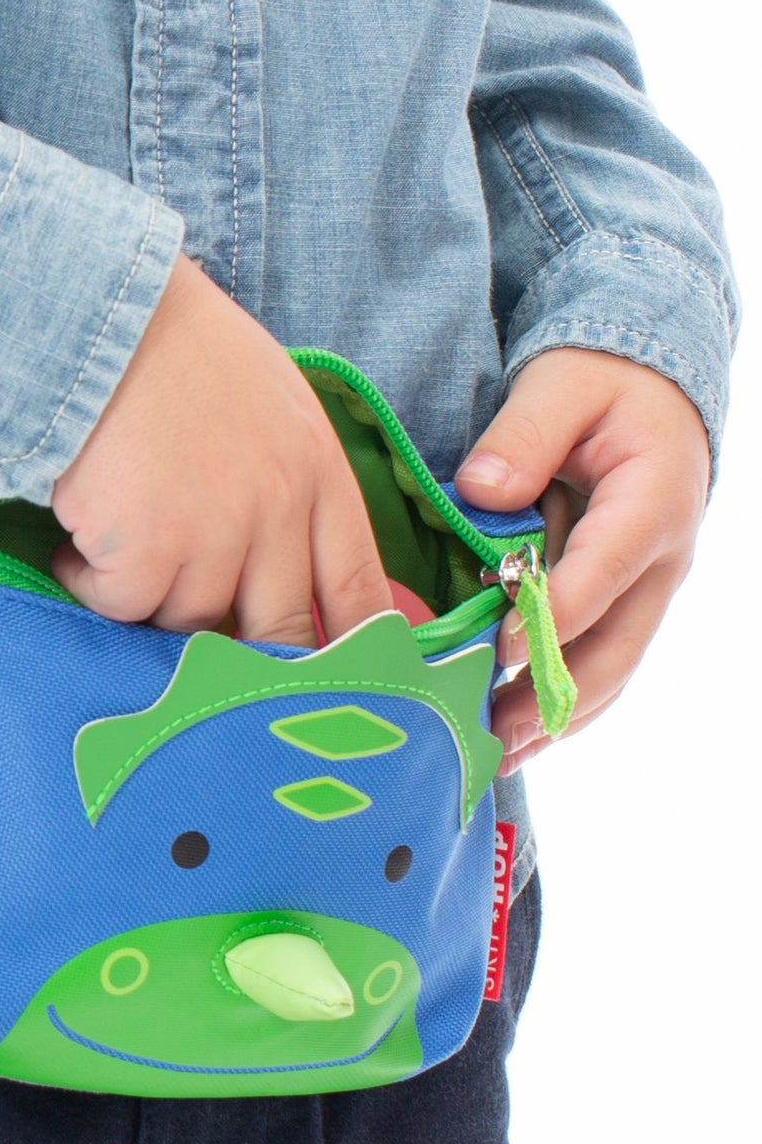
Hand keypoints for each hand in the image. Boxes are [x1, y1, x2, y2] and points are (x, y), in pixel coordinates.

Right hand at [50, 252, 392, 646]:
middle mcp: (277, 512)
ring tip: (118, 545)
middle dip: (249, 657)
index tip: (348, 690)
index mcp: (316, 473)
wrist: (98, 313)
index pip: (357, 589)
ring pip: (190, 623)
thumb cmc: (174, 348)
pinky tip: (78, 544)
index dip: (356, 651)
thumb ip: (287, 483)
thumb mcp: (268, 403)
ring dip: (149, 599)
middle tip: (214, 667)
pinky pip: (123, 608)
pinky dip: (92, 586)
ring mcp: (213, 536)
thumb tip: (278, 566)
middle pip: (280, 629)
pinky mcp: (146, 552)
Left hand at [455, 347, 709, 776]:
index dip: (554, 616)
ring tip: (492, 757)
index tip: (502, 646)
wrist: (650, 397)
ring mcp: (645, 595)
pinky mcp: (623, 611)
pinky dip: (557, 711)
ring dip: (552, 720)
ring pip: (607, 675)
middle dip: (551, 698)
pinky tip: (511, 743)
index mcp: (650, 505)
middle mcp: (659, 563)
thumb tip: (483, 490)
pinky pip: (598, 672)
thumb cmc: (602, 389)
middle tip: (490, 736)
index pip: (602, 572)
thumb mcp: (563, 386)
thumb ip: (525, 434)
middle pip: (613, 648)